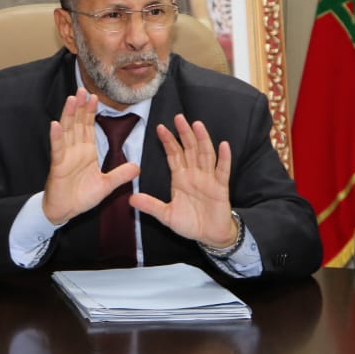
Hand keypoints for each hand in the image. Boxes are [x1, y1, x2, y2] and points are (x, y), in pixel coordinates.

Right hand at [41, 89, 139, 223]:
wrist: (65, 211)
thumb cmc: (81, 197)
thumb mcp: (106, 186)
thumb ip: (120, 175)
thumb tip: (137, 166)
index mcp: (86, 152)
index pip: (88, 127)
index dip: (91, 113)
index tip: (95, 98)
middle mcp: (75, 150)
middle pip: (78, 124)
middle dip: (81, 107)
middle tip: (83, 90)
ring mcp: (65, 156)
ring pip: (67, 131)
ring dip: (69, 114)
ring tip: (72, 99)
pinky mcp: (58, 166)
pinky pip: (57, 149)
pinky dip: (56, 137)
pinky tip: (55, 124)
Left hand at [129, 114, 236, 248]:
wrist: (209, 236)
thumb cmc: (190, 223)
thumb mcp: (167, 215)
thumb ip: (151, 206)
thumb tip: (130, 199)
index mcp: (180, 177)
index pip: (173, 155)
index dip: (168, 141)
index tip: (160, 128)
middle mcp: (194, 174)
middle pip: (189, 149)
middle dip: (184, 133)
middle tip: (178, 117)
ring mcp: (208, 179)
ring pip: (205, 155)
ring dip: (202, 140)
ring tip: (197, 125)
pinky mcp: (221, 187)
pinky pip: (222, 170)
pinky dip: (224, 158)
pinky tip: (223, 145)